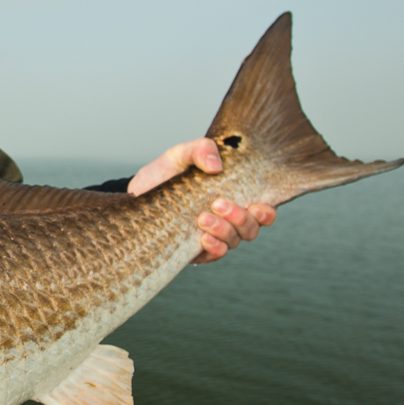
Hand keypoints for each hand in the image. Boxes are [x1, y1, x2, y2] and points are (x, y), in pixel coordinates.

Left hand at [127, 138, 275, 262]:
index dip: (267, 212)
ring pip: (234, 242)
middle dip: (241, 218)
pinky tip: (202, 238)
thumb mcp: (180, 155)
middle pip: (251, 228)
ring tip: (203, 218)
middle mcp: (228, 220)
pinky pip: (214, 255)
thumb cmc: (163, 175)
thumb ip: (200, 149)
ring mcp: (213, 236)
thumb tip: (216, 166)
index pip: (263, 210)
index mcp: (233, 197)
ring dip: (224, 231)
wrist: (135, 196)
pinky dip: (214, 247)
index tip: (258, 205)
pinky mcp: (196, 251)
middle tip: (218, 204)